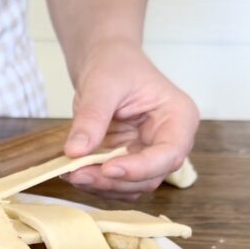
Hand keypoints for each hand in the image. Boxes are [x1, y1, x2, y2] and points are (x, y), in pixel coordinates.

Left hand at [62, 44, 199, 200]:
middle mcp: (170, 141)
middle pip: (151, 176)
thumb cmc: (115, 63)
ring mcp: (150, 154)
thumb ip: (92, 117)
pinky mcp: (130, 162)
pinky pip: (117, 183)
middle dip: (114, 181)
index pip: (169, 153)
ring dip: (102, 186)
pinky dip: (96, 183)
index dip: (140, 168)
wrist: (105, 61)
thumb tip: (75, 152)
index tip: (107, 169)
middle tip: (77, 174)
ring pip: (133, 186)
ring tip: (70, 173)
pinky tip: (74, 171)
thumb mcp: (101, 84)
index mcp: (179, 117)